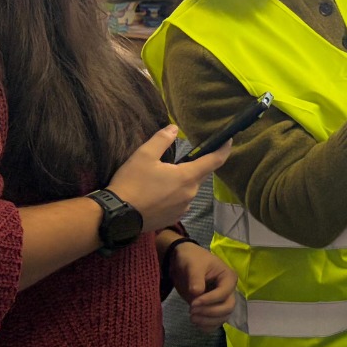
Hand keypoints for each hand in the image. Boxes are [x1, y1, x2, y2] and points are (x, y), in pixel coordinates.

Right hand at [108, 126, 231, 233]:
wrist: (117, 216)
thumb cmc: (131, 183)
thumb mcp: (144, 155)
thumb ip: (162, 140)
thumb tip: (174, 128)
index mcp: (187, 176)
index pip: (214, 161)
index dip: (224, 149)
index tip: (228, 141)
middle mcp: (191, 193)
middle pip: (200, 175)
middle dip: (194, 166)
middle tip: (178, 161)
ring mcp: (184, 208)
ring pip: (189, 189)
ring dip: (182, 182)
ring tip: (161, 179)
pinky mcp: (174, 218)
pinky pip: (181, 202)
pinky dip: (175, 195)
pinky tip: (159, 194)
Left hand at [170, 242, 237, 329]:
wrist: (184, 263)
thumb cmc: (192, 260)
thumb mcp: (193, 265)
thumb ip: (195, 278)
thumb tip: (196, 292)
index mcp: (228, 278)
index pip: (225, 293)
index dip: (210, 300)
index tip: (193, 302)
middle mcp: (228, 291)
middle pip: (228, 308)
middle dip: (210, 312)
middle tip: (192, 310)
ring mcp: (221, 301)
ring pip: (223, 317)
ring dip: (208, 321)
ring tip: (192, 317)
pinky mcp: (212, 308)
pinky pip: (215, 322)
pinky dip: (207, 326)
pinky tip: (196, 322)